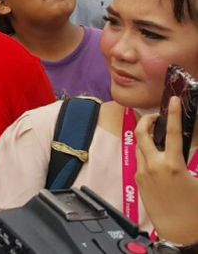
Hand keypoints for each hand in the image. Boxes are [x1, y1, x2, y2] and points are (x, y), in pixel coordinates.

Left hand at [135, 96, 197, 244]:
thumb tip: (183, 146)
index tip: (172, 100)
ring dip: (146, 138)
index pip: (172, 132)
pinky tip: (156, 157)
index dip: (172, 114)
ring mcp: (142, 173)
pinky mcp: (138, 181)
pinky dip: (147, 154)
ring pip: (139, 147)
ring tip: (156, 135)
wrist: (179, 230)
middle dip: (146, 121)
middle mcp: (153, 166)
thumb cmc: (194, 208)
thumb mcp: (197, 179)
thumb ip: (189, 158)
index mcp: (172, 165)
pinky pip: (140, 161)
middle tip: (155, 116)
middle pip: (142, 134)